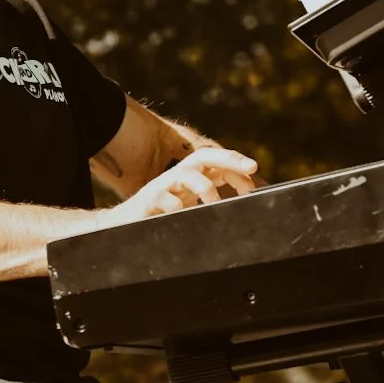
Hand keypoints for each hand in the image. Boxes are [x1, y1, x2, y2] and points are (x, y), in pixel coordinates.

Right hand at [118, 148, 261, 219]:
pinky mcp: (147, 199)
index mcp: (193, 176)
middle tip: (251, 168)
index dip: (238, 165)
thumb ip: (216, 200)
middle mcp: (180, 175)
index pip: (218, 162)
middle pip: (204, 156)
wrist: (127, 226)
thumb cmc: (166, 215)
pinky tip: (182, 215)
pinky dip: (174, 206)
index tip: (256, 174)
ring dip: (205, 187)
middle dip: (229, 159)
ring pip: (186, 173)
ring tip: (214, 203)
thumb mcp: (193, 206)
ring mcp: (163, 185)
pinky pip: (162, 196)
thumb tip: (249, 200)